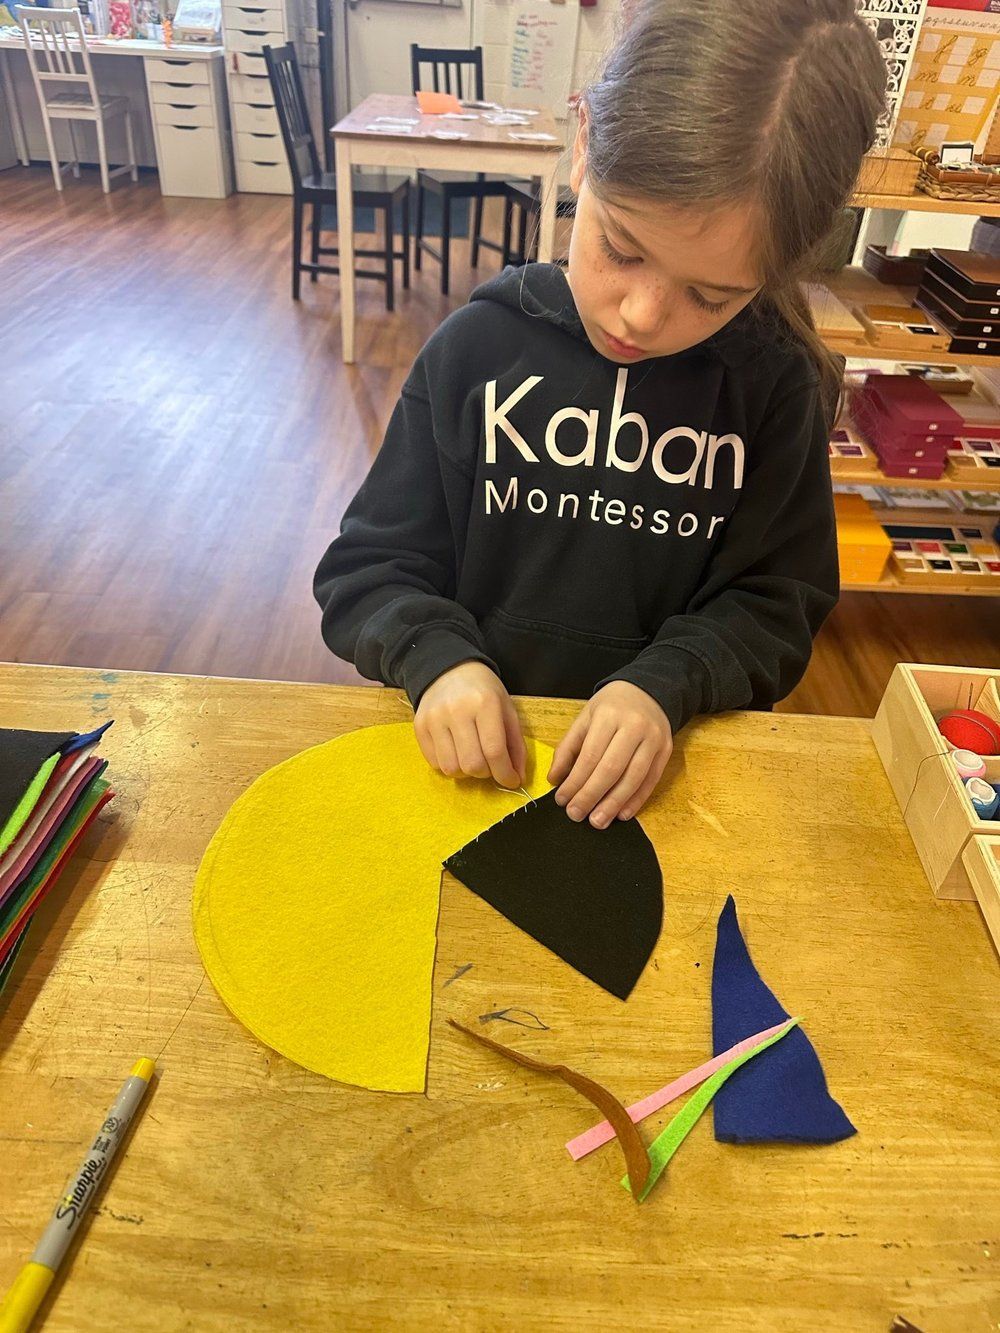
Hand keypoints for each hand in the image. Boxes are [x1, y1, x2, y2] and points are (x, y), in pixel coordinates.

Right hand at [415, 662, 525, 788]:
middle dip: (486, 773)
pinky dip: (449, 765)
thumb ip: (515, 745)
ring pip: (451, 768)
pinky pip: (435, 763)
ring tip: (472, 757)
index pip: (494, 750)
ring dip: (466, 772)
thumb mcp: (507, 710)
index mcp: (485, 703)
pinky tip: (456, 751)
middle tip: (490, 765)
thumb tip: (517, 778)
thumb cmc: (483, 691)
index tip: (511, 781)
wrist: (448, 670)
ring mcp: (434, 719)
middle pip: (472, 764)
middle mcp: (457, 711)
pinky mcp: (419, 726)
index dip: (505, 774)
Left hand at [548, 682, 671, 828]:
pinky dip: (636, 800)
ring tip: (597, 821)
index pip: (590, 756)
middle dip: (591, 796)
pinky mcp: (666, 750)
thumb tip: (555, 780)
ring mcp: (654, 739)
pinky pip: (651, 780)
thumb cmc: (612, 707)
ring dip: (613, 804)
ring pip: (633, 778)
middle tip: (576, 815)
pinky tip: (621, 814)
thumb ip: (568, 748)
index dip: (575, 782)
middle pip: (611, 769)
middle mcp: (634, 726)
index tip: (562, 799)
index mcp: (609, 715)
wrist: (649, 690)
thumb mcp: (585, 717)